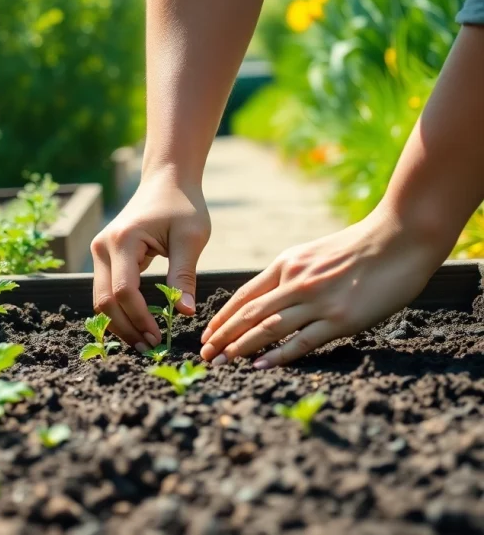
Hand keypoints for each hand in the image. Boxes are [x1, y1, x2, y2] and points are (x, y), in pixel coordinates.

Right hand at [91, 172, 210, 348]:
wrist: (166, 181)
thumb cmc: (183, 206)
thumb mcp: (191, 239)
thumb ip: (184, 276)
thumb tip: (185, 313)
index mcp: (123, 241)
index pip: (124, 291)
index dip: (139, 318)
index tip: (159, 337)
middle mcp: (103, 247)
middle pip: (104, 301)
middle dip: (126, 328)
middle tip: (150, 348)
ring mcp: (99, 252)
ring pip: (100, 299)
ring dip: (120, 323)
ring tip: (144, 341)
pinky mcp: (103, 256)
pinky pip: (106, 290)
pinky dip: (119, 311)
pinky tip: (138, 324)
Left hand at [200, 207, 448, 368]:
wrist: (400, 237)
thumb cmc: (360, 246)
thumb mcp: (313, 253)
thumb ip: (291, 273)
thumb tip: (270, 294)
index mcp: (286, 264)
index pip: (244, 295)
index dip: (223, 317)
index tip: (207, 334)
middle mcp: (295, 282)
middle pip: (249, 314)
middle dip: (222, 336)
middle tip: (204, 355)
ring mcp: (317, 301)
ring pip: (268, 329)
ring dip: (241, 348)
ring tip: (221, 362)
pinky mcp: (340, 319)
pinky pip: (302, 341)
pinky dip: (278, 355)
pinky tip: (259, 366)